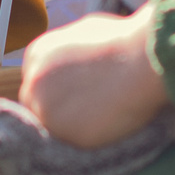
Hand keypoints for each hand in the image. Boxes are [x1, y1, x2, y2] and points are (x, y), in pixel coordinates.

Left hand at [17, 7, 170, 148]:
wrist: (141, 60)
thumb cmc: (122, 42)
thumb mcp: (83, 32)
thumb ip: (67, 51)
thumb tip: (72, 61)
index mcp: (36, 55)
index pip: (38, 81)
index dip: (58, 90)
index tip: (77, 93)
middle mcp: (34, 82)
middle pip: (37, 104)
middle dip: (58, 108)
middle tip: (87, 109)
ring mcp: (46, 110)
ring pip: (51, 127)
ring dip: (70, 126)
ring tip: (99, 116)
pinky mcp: (64, 133)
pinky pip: (71, 142)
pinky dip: (86, 137)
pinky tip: (106, 124)